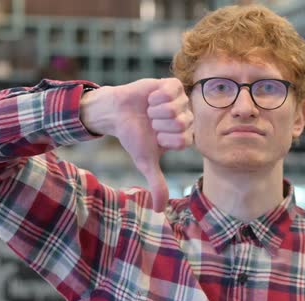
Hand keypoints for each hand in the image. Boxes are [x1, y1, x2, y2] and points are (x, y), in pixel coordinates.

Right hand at [80, 78, 192, 211]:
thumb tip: (160, 211)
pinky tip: (151, 98)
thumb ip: (157, 183)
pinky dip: (156, 96)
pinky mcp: (172, 85)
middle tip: (151, 123)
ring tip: (150, 111)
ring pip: (174, 108)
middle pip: (180, 124)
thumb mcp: (146, 162)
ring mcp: (181, 101)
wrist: (117, 114)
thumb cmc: (134, 137)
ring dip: (155, 111)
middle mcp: (187, 118)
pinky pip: (171, 91)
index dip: (165, 139)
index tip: (155, 137)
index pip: (184, 141)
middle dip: (158, 125)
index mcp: (185, 136)